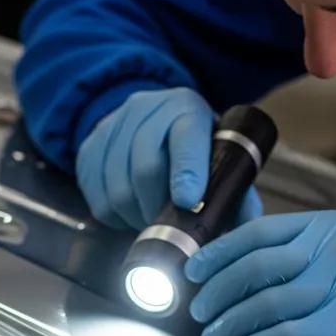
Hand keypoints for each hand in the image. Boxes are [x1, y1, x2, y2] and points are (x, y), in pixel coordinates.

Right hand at [76, 87, 261, 231]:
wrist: (143, 118)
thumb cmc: (188, 144)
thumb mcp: (215, 150)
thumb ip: (233, 185)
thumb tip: (247, 226)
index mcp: (185, 109)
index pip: (185, 138)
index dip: (186, 172)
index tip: (188, 202)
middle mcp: (144, 111)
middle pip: (145, 169)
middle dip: (158, 207)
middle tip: (170, 227)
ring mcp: (110, 129)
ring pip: (119, 190)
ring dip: (137, 216)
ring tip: (151, 219)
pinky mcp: (87, 153)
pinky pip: (99, 201)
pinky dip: (117, 217)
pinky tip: (131, 212)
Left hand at [187, 210, 335, 335]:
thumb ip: (310, 259)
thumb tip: (245, 274)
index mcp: (335, 227)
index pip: (261, 233)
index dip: (218, 253)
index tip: (192, 271)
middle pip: (255, 267)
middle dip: (216, 292)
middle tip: (197, 311)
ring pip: (265, 304)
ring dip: (229, 325)